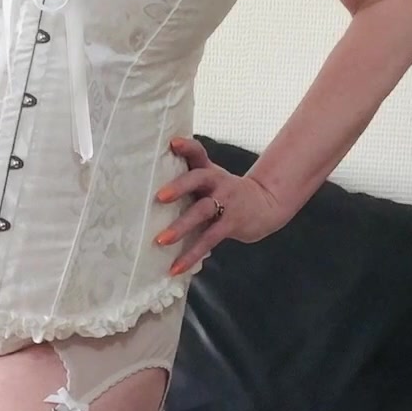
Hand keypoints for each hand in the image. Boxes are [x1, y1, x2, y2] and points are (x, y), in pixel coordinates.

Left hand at [152, 135, 286, 276]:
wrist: (265, 204)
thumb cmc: (225, 191)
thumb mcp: (211, 177)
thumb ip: (187, 175)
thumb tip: (146, 179)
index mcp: (209, 170)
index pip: (198, 153)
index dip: (187, 147)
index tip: (173, 143)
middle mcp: (217, 183)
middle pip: (198, 179)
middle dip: (179, 187)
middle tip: (160, 197)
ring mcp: (225, 203)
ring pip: (202, 212)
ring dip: (181, 226)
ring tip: (161, 240)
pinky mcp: (231, 224)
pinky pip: (208, 240)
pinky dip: (191, 255)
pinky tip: (175, 267)